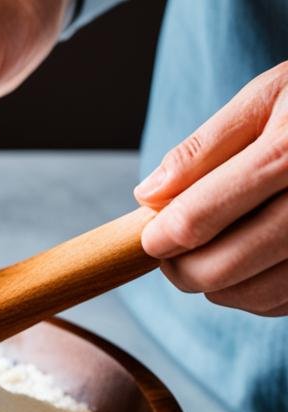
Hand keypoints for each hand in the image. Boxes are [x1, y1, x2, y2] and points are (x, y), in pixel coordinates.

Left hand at [135, 62, 287, 316]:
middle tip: (172, 253)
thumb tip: (149, 195)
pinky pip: (285, 302)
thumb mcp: (269, 97)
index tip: (149, 236)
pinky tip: (253, 261)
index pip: (197, 219)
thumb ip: (204, 147)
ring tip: (212, 253)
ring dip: (218, 285)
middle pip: (223, 267)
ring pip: (253, 294)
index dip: (160, 236)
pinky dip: (256, 293)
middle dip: (183, 269)